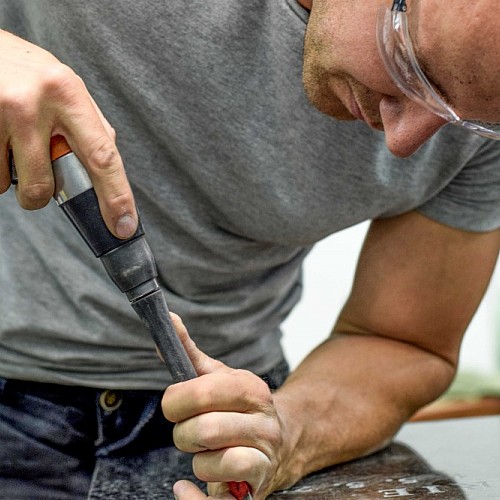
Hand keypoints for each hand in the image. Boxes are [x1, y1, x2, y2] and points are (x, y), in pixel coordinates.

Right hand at [0, 29, 136, 237]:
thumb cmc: (28, 72)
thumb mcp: (66, 88)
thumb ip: (90, 127)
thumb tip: (109, 171)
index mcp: (67, 93)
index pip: (101, 156)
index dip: (116, 197)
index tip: (124, 226)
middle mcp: (31, 104)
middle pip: (45, 186)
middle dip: (43, 195)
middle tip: (40, 173)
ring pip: (10, 185)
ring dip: (15, 177)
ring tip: (13, 144)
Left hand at [163, 314, 292, 498]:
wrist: (281, 441)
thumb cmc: (239, 407)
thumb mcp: (218, 377)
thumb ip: (189, 352)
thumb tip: (169, 319)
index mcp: (251, 388)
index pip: (202, 391)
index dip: (176, 400)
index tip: (176, 404)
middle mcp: (263, 422)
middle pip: (202, 429)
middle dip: (184, 433)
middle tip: (191, 430)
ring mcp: (264, 457)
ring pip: (211, 462)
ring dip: (196, 459)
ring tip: (207, 452)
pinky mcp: (255, 489)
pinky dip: (193, 498)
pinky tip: (186, 485)